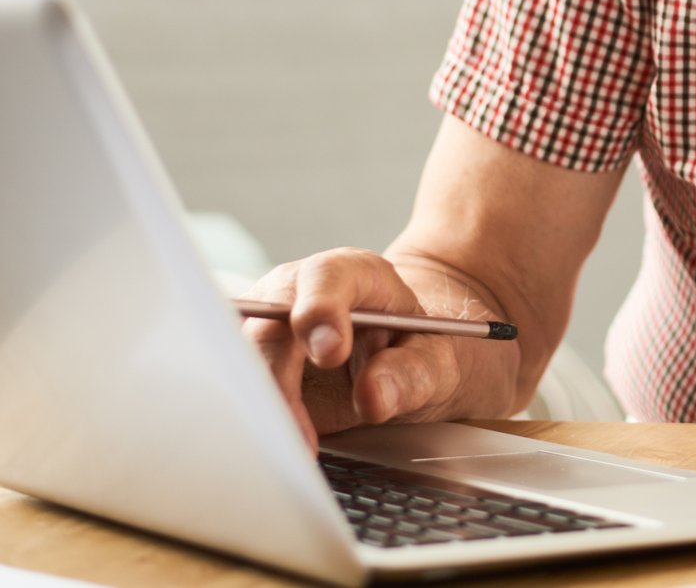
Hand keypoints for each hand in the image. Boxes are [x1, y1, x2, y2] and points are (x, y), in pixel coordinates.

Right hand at [243, 248, 473, 451]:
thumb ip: (412, 372)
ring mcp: (265, 325)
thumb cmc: (414, 350)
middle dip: (279, 378)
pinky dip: (248, 419)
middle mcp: (297, 292)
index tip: (331, 353)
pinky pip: (233, 388)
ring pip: (238, 359)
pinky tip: (271, 446)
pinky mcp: (247, 362)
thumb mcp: (434, 359)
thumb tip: (375, 394)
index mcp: (351, 274)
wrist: (399, 361)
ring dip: (260, 407)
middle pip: (269, 323)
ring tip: (293, 447)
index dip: (322, 311)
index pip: (325, 278)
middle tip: (303, 433)